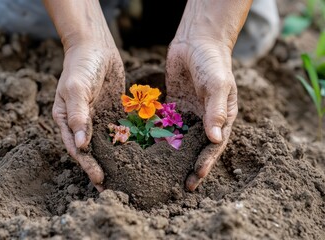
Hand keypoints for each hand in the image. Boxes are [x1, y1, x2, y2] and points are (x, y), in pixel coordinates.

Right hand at [43, 0, 124, 190]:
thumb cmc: (81, 66)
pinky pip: (121, 129)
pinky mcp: (114, 112)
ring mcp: (99, 117)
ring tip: (128, 177)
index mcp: (67, 120)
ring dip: (116, 160)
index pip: (77, 148)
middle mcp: (83, 122)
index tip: (100, 180)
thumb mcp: (76, 88)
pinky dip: (128, 142)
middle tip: (115, 189)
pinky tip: (139, 154)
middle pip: (92, 150)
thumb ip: (78, 115)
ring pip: (108, 143)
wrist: (96, 46)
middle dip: (102, 168)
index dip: (87, 165)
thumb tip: (81, 145)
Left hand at [166, 39, 237, 190]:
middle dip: (190, 166)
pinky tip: (148, 148)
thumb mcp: (218, 85)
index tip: (195, 178)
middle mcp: (205, 119)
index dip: (206, 162)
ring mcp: (188, 113)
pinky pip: (166, 124)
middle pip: (197, 147)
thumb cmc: (213, 62)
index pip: (214, 145)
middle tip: (180, 185)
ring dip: (174, 155)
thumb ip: (216, 111)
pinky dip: (159, 136)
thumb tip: (215, 139)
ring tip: (161, 172)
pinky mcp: (173, 106)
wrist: (196, 41)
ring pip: (181, 139)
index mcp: (221, 118)